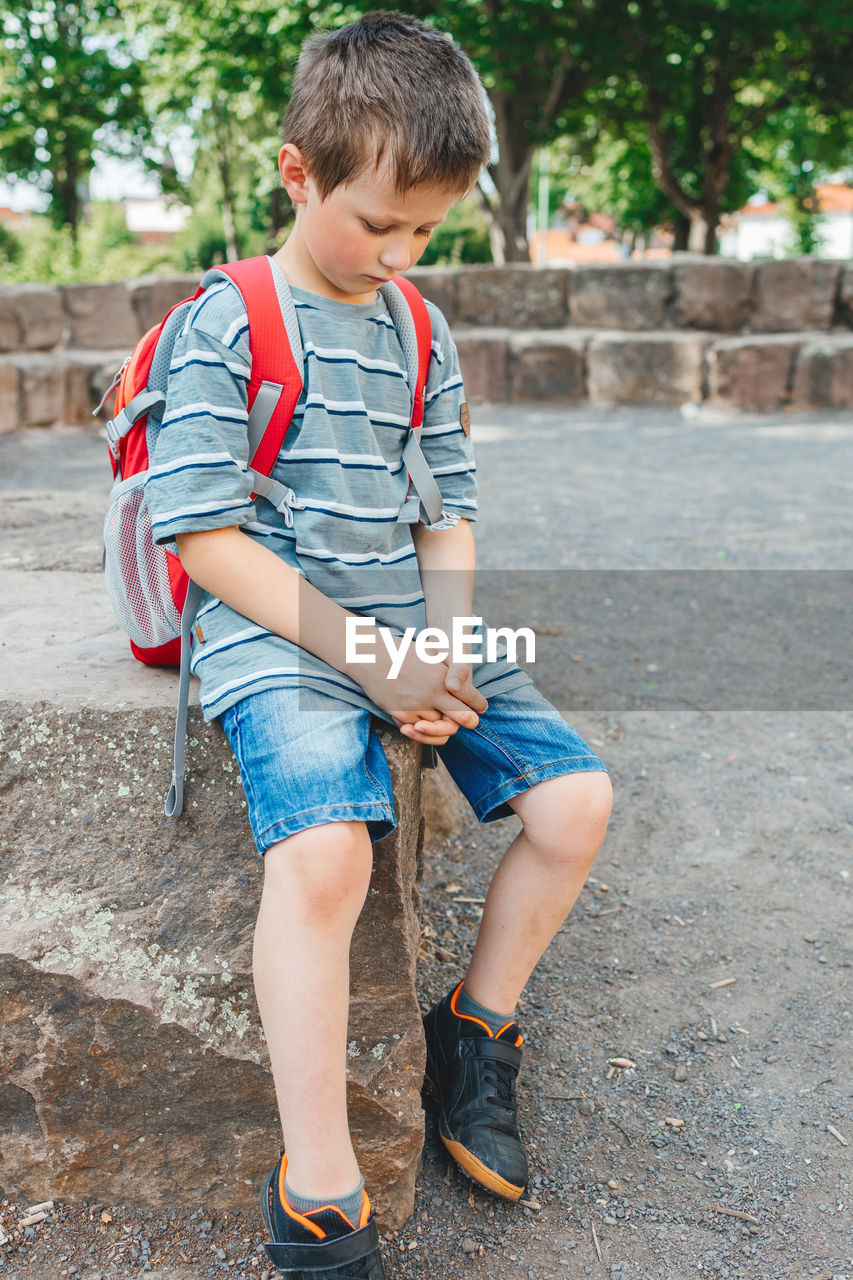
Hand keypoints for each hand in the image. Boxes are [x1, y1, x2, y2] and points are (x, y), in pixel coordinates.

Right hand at [358, 652, 486, 746]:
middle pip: (461, 719)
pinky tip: (423, 722)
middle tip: (469, 720)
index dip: (478, 704)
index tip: (480, 706)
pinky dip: (423, 729)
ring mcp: (415, 708)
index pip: (471, 698)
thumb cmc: (401, 652)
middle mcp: (431, 695)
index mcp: (442, 678)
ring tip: (444, 719)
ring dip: (442, 725)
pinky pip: (419, 731)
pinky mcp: (400, 716)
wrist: (369, 657)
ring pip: (439, 728)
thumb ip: (449, 670)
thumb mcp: (431, 655)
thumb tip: (462, 683)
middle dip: (468, 721)